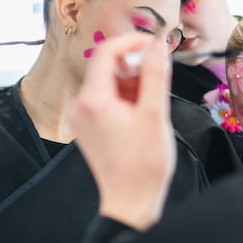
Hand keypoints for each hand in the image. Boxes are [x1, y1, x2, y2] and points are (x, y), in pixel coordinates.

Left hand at [70, 33, 176, 230]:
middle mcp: (81, 106)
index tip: (157, 45)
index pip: (106, 52)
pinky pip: (107, 100)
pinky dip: (126, 98)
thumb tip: (158, 46)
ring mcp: (83, 117)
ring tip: (153, 105)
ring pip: (109, 84)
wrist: (132, 200)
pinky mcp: (89, 127)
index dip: (133, 42)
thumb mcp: (155, 114)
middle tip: (161, 79)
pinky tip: (142, 114)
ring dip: (133, 83)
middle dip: (136, 66)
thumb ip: (156, 75)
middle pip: (107, 67)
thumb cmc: (144, 163)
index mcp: (93, 100)